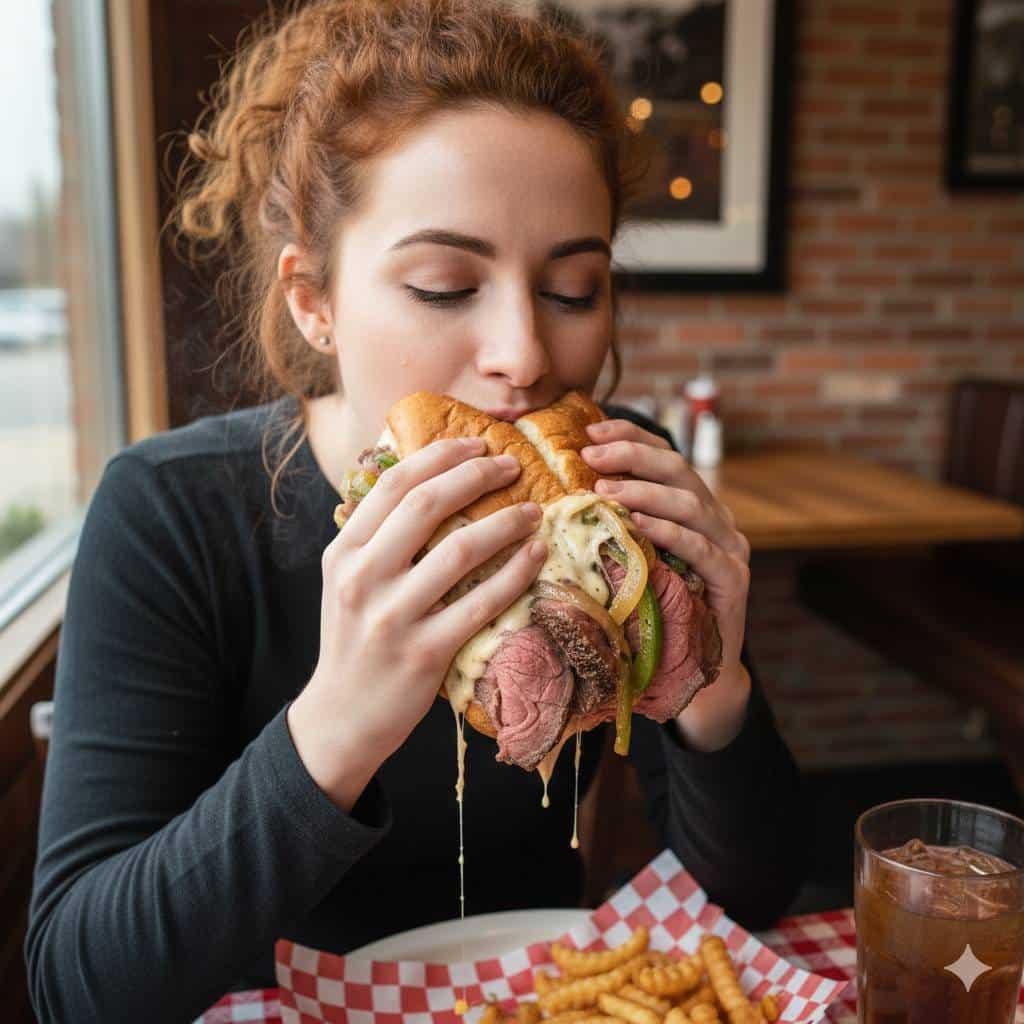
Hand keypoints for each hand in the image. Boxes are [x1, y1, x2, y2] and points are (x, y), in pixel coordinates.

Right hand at [288, 437, 547, 809]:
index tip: (477, 444)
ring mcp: (392, 616)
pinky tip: (535, 556)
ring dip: (504, 523)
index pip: (394, 483)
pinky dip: (515, 575)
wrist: (341, 717)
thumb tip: (428, 482)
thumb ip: (377, 537)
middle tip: (513, 466)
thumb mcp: (347, 580)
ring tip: (533, 511)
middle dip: (477, 475)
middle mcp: (362, 577)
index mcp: (343, 551)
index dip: (441, 455)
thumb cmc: (353, 639)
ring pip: (459, 550)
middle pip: (427, 504)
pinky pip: (481, 603)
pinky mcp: (425, 653)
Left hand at [581, 418, 751, 749]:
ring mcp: (729, 549)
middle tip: (590, 456)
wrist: (694, 674)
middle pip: (678, 471)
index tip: (590, 431)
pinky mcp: (732, 581)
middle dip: (632, 457)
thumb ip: (614, 527)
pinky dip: (670, 533)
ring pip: (691, 505)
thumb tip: (558, 493)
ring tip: (605, 492)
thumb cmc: (652, 614)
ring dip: (645, 493)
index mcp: (693, 508)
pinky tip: (639, 526)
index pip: (665, 457)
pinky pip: (702, 549)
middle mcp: (717, 521)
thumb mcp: (630, 561)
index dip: (630, 438)